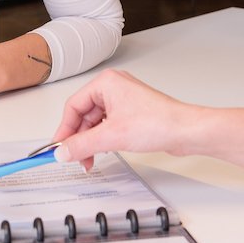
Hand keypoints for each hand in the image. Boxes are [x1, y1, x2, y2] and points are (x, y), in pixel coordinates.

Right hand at [52, 68, 187, 170]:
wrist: (185, 131)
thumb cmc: (158, 122)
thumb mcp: (111, 136)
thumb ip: (81, 145)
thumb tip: (62, 151)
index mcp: (106, 83)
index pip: (73, 106)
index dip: (64, 129)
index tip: (58, 148)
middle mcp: (114, 88)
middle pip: (84, 115)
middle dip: (79, 138)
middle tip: (74, 157)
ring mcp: (124, 101)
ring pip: (95, 122)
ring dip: (90, 142)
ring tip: (89, 159)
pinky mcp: (132, 113)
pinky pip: (108, 126)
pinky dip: (102, 140)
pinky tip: (103, 151)